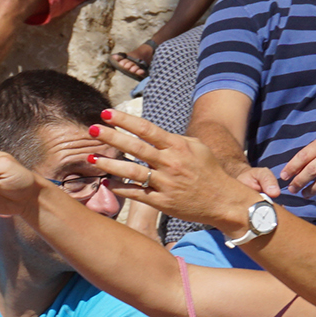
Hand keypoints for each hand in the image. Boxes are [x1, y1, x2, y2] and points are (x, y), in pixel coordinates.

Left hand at [89, 107, 262, 228]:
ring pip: (132, 171)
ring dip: (109, 164)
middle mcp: (170, 163)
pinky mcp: (163, 203)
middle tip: (92, 129)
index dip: (124, 121)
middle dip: (111, 137)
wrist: (224, 201)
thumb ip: (174, 140)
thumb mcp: (197, 148)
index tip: (107, 114)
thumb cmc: (209, 172)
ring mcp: (165, 184)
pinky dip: (120, 188)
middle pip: (135, 147)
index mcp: (177, 147)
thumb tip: (153, 134)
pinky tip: (107, 182)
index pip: (146, 129)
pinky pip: (137, 194)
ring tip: (91, 158)